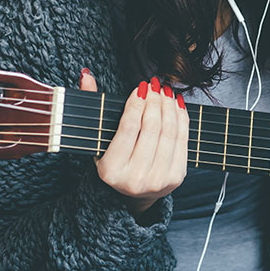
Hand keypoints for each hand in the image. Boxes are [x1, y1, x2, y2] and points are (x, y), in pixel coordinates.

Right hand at [79, 69, 188, 217]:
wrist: (134, 195)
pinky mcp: (177, 177)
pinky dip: (182, 118)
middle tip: (155, 85)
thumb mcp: (99, 140)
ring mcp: (158, 179)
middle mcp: (135, 178)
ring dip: (169, 106)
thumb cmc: (115, 161)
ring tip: (165, 92)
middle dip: (155, 101)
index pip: (128, 127)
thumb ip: (95, 107)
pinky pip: (183, 140)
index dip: (136, 103)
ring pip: (169, 132)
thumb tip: (87, 75)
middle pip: (151, 127)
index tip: (140, 87)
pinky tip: (177, 105)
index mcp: (111, 170)